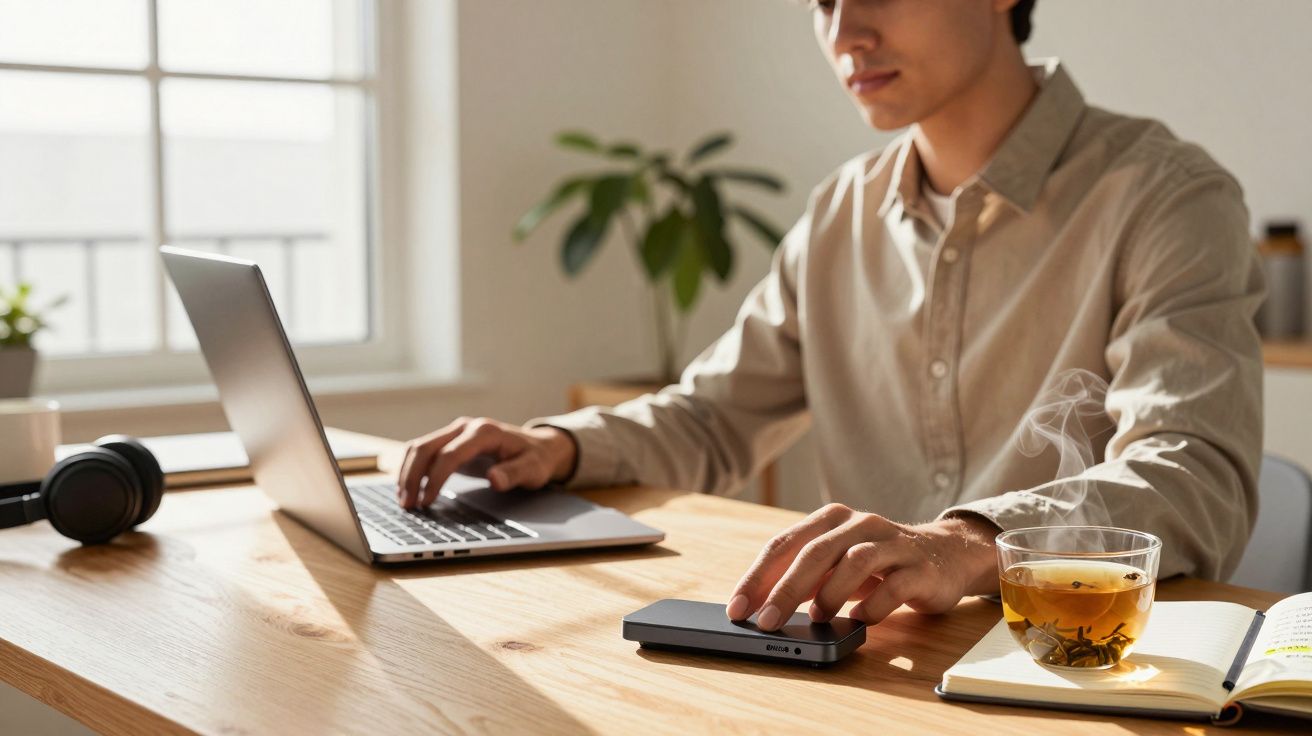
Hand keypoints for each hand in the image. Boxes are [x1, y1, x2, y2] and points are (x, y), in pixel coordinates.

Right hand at [396, 418, 577, 507]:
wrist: (538, 447)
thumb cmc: (536, 459)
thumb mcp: (533, 470)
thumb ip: (514, 474)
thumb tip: (494, 479)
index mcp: (484, 432)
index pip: (449, 454)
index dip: (435, 479)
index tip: (426, 502)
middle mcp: (466, 427)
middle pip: (426, 447)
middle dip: (412, 476)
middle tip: (407, 506)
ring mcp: (456, 432)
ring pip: (419, 448)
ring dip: (407, 473)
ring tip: (404, 501)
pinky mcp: (451, 441)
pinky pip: (423, 452)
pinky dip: (412, 469)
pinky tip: (410, 490)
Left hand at [726, 503, 999, 629]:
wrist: (945, 557)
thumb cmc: (878, 564)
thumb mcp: (836, 565)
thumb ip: (805, 580)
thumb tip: (763, 609)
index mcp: (832, 519)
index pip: (784, 543)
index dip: (757, 577)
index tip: (737, 608)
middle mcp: (860, 524)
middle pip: (815, 553)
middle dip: (786, 590)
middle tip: (765, 622)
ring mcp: (892, 544)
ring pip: (855, 562)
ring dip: (830, 594)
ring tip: (817, 619)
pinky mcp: (919, 568)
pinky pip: (893, 586)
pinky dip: (872, 606)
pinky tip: (860, 620)